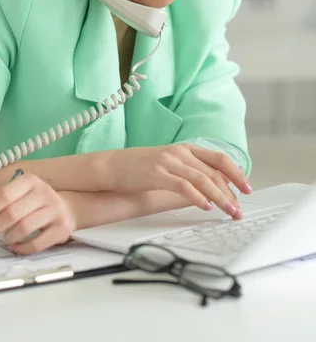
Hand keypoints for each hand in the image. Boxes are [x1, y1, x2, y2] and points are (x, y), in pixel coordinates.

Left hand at [0, 174, 75, 254]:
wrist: (65, 209)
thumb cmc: (34, 201)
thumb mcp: (16, 192)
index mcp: (30, 181)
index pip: (4, 195)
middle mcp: (44, 192)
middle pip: (13, 213)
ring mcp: (55, 210)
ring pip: (24, 228)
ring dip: (9, 237)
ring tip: (6, 237)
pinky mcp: (62, 228)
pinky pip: (37, 244)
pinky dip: (22, 248)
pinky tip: (16, 245)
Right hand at [106, 145, 251, 218]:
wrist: (113, 166)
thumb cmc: (140, 168)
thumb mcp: (169, 164)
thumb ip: (189, 171)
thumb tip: (213, 187)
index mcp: (185, 148)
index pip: (219, 158)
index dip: (236, 173)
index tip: (247, 189)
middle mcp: (180, 152)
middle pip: (214, 171)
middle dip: (231, 192)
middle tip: (240, 209)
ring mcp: (168, 162)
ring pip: (203, 179)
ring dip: (220, 198)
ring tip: (230, 212)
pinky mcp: (157, 174)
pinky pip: (183, 186)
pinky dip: (198, 197)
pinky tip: (205, 207)